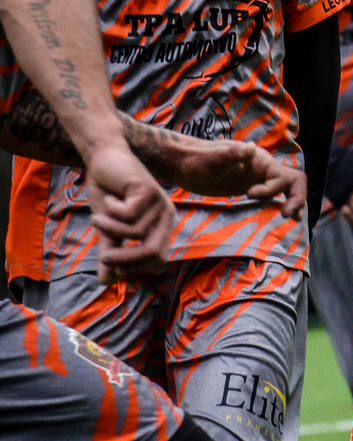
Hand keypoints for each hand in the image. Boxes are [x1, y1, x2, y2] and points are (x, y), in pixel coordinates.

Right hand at [85, 140, 177, 280]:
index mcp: (162, 226)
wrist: (103, 158)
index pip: (158, 259)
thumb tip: (105, 283)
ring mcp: (160, 201)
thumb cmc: (108, 192)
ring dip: (110, 228)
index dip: (136, 268)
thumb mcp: (108, 228)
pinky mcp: (148, 189)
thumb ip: (110, 253)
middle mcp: (166, 215)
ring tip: (98, 217)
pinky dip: (111, 211)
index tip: (111, 263)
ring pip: (135, 232)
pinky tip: (109, 197)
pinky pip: (128, 214)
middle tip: (104, 256)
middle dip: (126, 260)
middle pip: (154, 251)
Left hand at [157, 134, 307, 219]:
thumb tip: (251, 148)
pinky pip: (275, 195)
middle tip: (287, 217)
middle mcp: (263, 168)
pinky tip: (281, 216)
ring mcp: (258, 178)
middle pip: (294, 182)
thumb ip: (233, 155)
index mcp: (259, 160)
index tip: (250, 196)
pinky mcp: (251, 187)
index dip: (273, 190)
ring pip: (287, 189)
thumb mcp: (213, 158)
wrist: (183, 163)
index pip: (283, 176)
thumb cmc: (197, 160)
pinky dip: (282, 204)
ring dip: (294, 202)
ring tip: (292, 219)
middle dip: (296, 198)